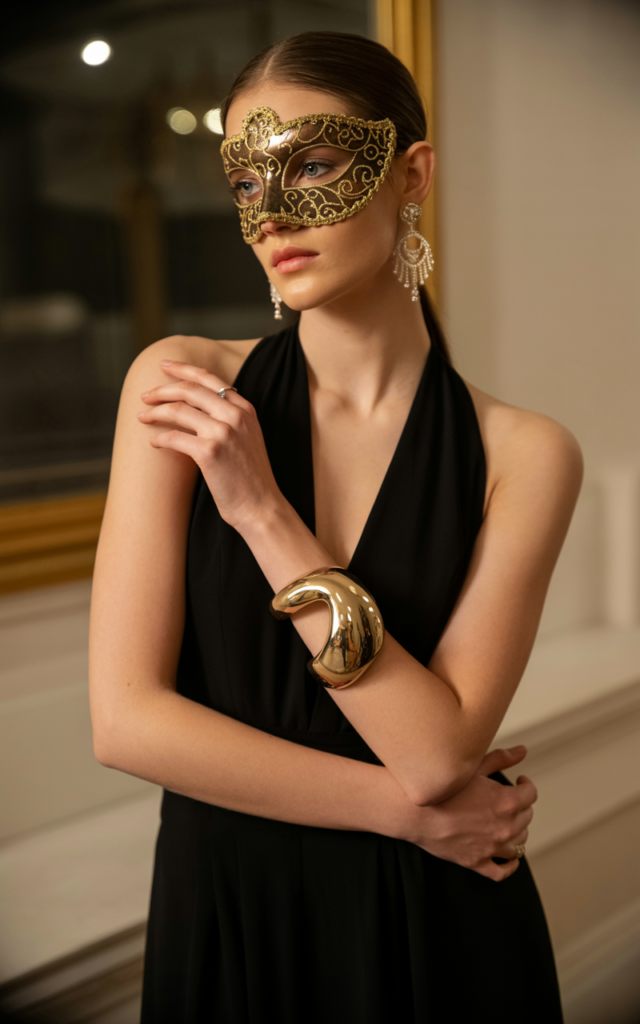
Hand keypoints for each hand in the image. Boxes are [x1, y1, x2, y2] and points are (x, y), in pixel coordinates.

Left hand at [138, 361, 283, 530]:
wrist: (260, 506)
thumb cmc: (249, 478)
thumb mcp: (247, 438)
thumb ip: (230, 418)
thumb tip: (198, 407)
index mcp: (245, 409)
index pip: (209, 378)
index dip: (183, 369)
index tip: (164, 366)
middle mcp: (235, 415)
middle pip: (190, 390)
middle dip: (162, 389)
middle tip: (145, 395)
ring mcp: (223, 432)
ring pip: (178, 410)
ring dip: (155, 412)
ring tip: (142, 416)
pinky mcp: (210, 452)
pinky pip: (174, 437)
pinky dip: (160, 438)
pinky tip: (153, 442)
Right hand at [403, 746, 535, 880]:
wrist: (415, 811)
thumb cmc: (442, 788)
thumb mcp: (474, 767)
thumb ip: (502, 758)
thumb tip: (522, 751)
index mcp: (507, 802)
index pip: (531, 795)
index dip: (526, 786)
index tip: (519, 783)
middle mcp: (505, 827)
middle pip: (526, 817)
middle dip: (521, 806)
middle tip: (509, 800)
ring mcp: (492, 847)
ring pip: (519, 843)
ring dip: (517, 831)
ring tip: (507, 822)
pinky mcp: (477, 862)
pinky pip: (502, 871)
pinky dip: (510, 866)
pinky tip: (509, 858)